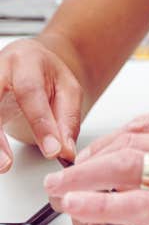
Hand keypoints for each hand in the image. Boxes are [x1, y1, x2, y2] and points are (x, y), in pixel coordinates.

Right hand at [0, 39, 81, 168]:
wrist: (28, 59)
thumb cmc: (46, 75)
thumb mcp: (68, 90)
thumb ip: (67, 120)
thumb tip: (66, 152)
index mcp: (27, 61)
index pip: (30, 92)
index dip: (40, 124)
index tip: (52, 150)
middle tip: (6, 164)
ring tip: (2, 165)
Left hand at [43, 108, 148, 224]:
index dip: (112, 141)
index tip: (95, 157)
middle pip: (131, 140)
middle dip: (91, 160)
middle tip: (69, 176)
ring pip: (128, 165)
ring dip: (85, 179)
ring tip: (63, 191)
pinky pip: (141, 204)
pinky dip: (103, 203)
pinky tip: (84, 206)